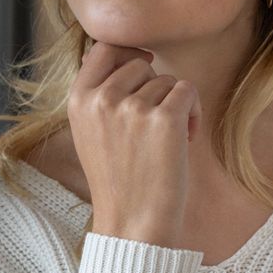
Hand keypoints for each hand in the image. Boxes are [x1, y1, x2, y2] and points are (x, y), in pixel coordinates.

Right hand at [67, 42, 201, 248]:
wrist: (132, 224)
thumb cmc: (117, 181)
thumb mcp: (89, 132)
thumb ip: (97, 93)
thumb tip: (109, 52)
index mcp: (78, 100)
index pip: (103, 47)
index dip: (128, 50)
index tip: (144, 64)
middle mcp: (101, 99)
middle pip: (140, 64)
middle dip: (154, 88)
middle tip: (154, 124)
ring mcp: (131, 107)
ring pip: (166, 80)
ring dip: (175, 105)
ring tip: (168, 140)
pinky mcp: (163, 119)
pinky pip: (188, 91)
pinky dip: (194, 113)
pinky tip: (186, 139)